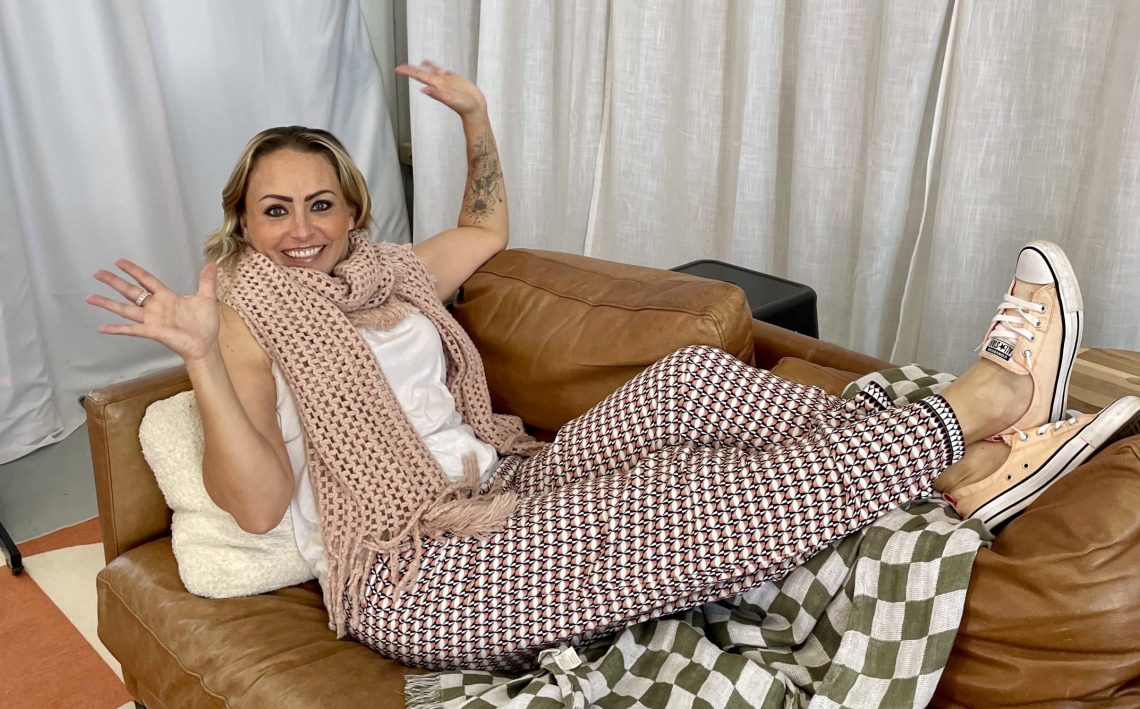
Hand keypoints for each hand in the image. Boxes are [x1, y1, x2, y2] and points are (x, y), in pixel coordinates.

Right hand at [88, 259, 220, 362]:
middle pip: (130, 291)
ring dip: (108, 303)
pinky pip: (131, 329)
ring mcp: (152, 319)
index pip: (146, 280)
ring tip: (90, 297)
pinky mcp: (152, 331)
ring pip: (125, 308)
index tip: (119, 262)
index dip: (133, 270)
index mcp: (166, 297)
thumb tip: (212, 263)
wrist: (206, 345)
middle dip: (114, 282)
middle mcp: (155, 307)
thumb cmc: (205, 324)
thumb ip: (206, 281)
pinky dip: (117, 329)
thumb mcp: (207, 298)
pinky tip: (102, 328)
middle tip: (98, 273)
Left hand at [396, 60, 486, 117]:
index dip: (408, 72)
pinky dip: (435, 67)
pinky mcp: (454, 79)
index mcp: (437, 86)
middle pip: (422, 73)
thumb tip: (423, 89)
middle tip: (400, 66)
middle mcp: (439, 83)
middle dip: (411, 70)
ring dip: (422, 68)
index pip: (419, 76)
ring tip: (415, 64)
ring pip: (431, 71)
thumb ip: (438, 95)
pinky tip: (432, 66)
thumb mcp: (451, 100)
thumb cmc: (465, 107)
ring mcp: (446, 81)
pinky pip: (441, 71)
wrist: (475, 109)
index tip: (398, 69)